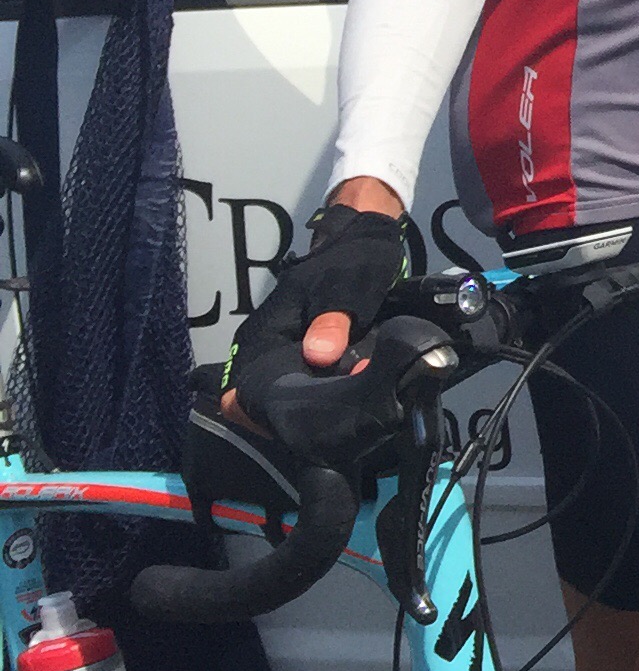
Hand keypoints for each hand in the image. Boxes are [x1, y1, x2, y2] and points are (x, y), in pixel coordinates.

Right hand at [220, 179, 405, 428]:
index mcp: (264, 332)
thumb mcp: (346, 291)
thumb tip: (318, 357)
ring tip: (330, 423)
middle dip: (284, 415)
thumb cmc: (351, 263)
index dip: (257, 413)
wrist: (363, 239)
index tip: (289, 428)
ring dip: (302, 405)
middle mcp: (266, 343)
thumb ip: (332, 323)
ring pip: (282, 388)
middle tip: (318, 431)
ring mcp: (284, 347)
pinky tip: (336, 406)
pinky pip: (300, 379)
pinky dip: (315, 392)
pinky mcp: (303, 349)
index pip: (242, 386)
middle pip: (260, 394)